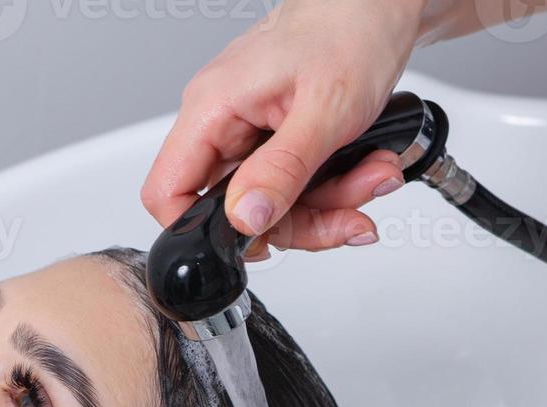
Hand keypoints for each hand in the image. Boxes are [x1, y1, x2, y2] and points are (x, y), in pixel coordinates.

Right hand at [140, 0, 426, 254]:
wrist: (377, 5)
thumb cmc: (349, 32)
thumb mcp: (324, 111)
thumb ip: (283, 170)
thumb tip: (245, 219)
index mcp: (213, 108)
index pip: (168, 190)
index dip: (198, 231)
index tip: (253, 243)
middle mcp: (224, 121)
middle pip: (235, 211)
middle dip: (301, 221)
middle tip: (348, 212)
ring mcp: (251, 132)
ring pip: (274, 204)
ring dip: (331, 204)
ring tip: (373, 175)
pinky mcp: (278, 138)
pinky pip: (295, 185)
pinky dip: (336, 189)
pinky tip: (366, 170)